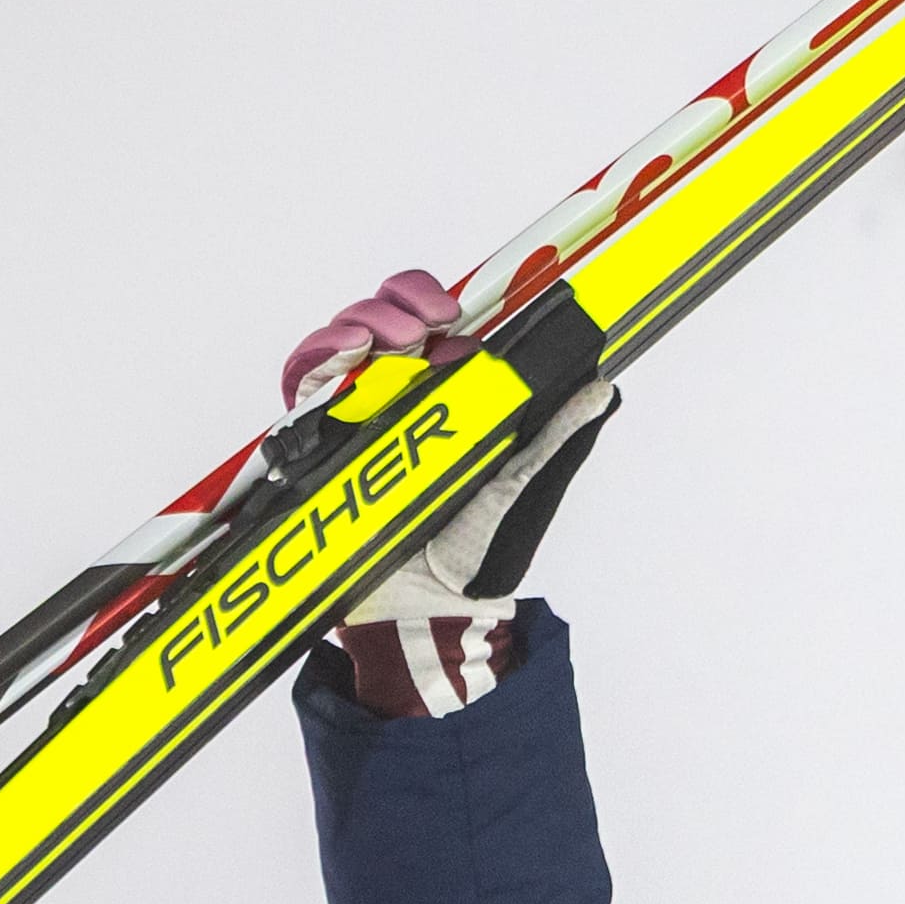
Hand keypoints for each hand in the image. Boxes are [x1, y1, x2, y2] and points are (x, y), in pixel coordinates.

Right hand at [279, 273, 620, 637]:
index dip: (428, 299)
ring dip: (359, 323)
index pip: (426, 319)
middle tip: (423, 323)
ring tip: (386, 340)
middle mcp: (395, 393)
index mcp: (444, 391)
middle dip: (395, 304)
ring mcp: (352, 414)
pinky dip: (317, 359)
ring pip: (340, 340)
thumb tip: (602, 388)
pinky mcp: (314, 439)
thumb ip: (553, 432)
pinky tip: (343, 357)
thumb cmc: (474, 547)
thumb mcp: (518, 479)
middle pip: (381, 319)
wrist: (429, 604)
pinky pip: (302, 383)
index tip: (450, 311)